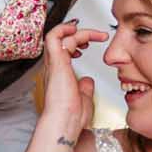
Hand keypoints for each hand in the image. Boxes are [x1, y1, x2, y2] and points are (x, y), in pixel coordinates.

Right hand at [37, 20, 108, 139]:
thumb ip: (85, 87)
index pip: (64, 48)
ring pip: (59, 36)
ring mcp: (53, 63)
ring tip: (95, 34)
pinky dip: (64, 29)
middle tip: (98, 36)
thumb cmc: (72, 117)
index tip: (90, 43)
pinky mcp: (56, 62)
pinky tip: (77, 30)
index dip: (77, 41)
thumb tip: (88, 80)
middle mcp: (54, 66)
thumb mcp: (84, 97)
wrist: (65, 122)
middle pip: (62, 39)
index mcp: (59, 73)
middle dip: (80, 33)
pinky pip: (53, 37)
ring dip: (78, 31)